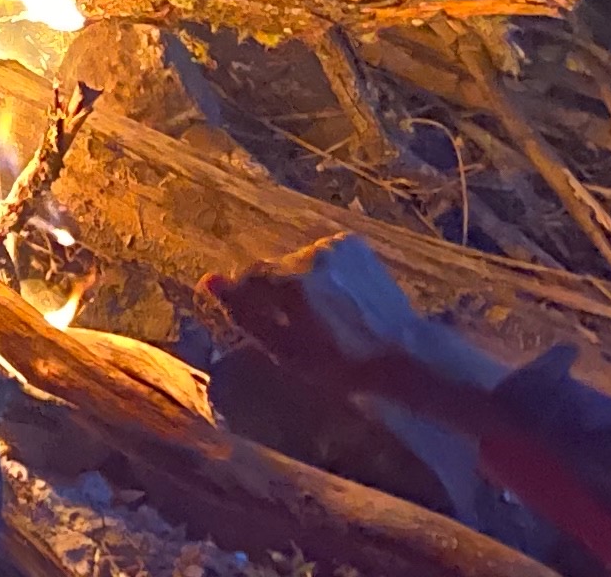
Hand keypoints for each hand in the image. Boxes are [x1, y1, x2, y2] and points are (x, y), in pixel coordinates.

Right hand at [210, 237, 504, 409]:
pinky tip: (341, 300)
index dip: (253, 302)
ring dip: (303, 282)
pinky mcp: (353, 245)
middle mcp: (310, 254)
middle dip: (279, 292)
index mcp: (290, 280)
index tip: (266, 324)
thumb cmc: (341, 365)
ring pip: (299, 262)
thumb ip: (245, 314)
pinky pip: (323, 256)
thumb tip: (208, 281)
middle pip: (276, 268)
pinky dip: (324, 273)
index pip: (250, 278)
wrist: (403, 355)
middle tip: (300, 327)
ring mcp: (334, 246)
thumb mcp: (286, 351)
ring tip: (325, 316)